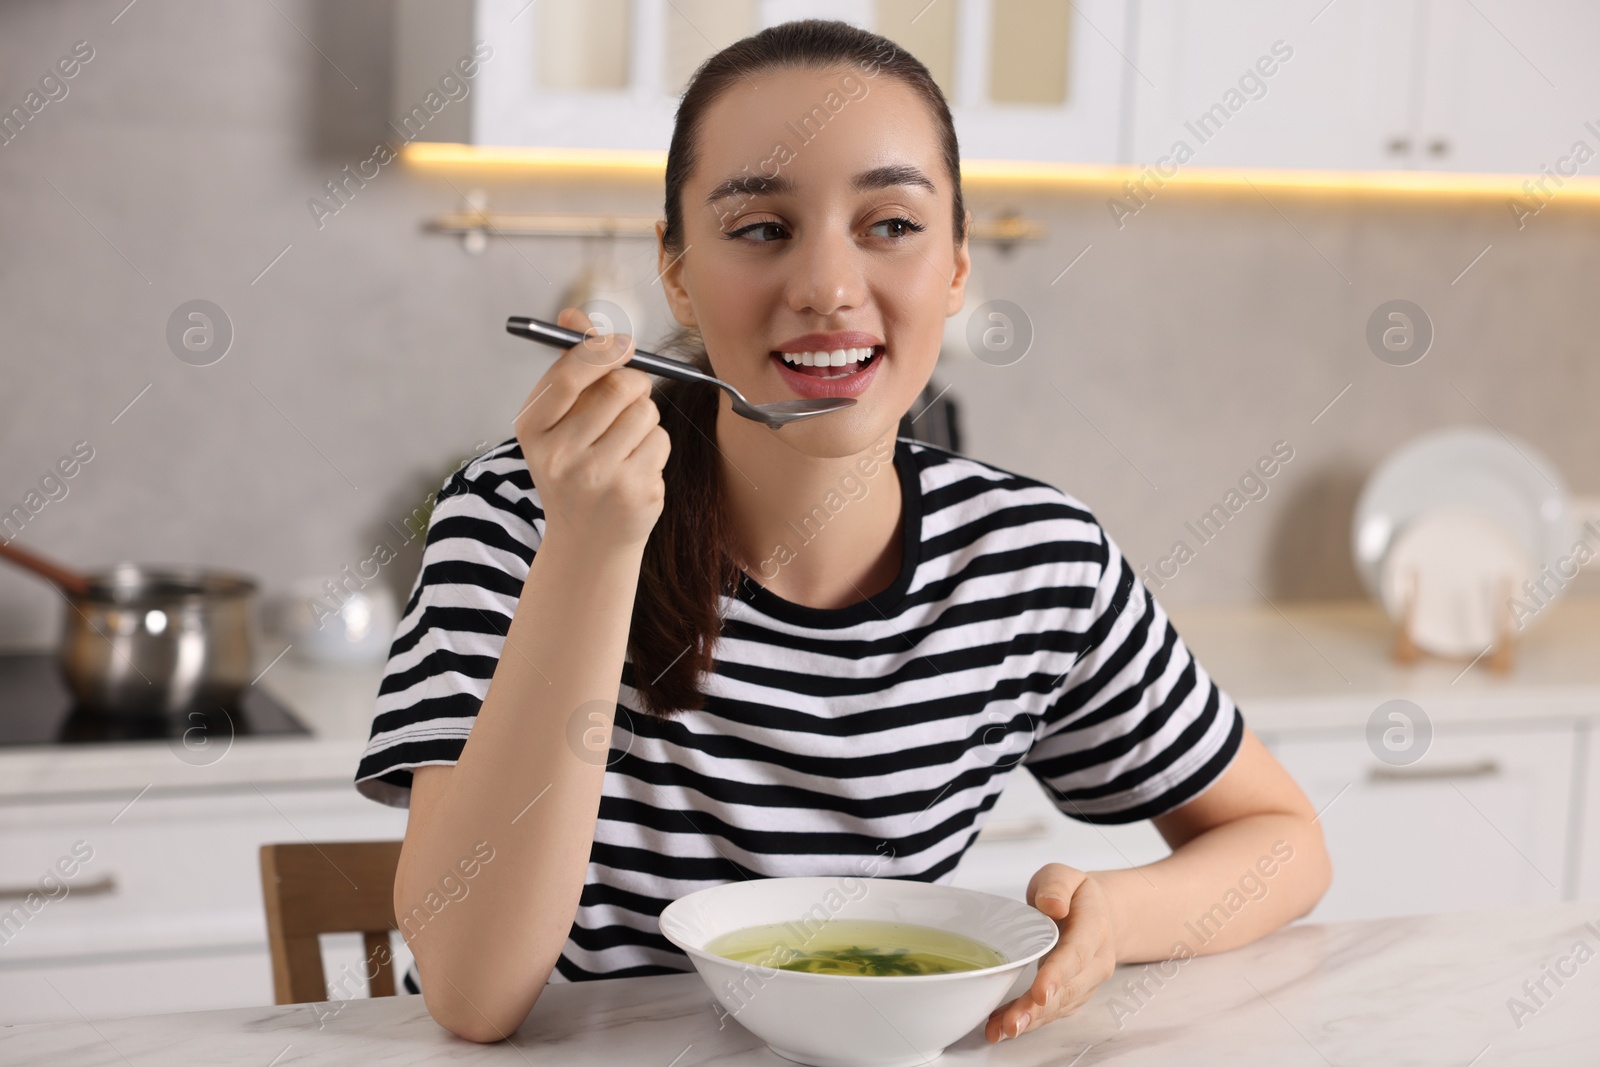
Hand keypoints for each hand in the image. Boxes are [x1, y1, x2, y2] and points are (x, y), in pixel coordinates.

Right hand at [513, 306, 669, 552]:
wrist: (587, 543)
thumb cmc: (573, 468)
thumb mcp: (556, 424)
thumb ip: (567, 369)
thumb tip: (573, 315)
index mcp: (532, 431)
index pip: (568, 375)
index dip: (601, 350)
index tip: (625, 343)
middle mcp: (560, 457)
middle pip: (617, 387)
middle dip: (633, 381)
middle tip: (630, 391)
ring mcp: (598, 479)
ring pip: (645, 412)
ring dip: (644, 415)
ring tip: (626, 440)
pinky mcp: (634, 493)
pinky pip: (659, 440)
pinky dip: (655, 444)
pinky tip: (635, 466)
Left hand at [984, 863, 1117, 1043]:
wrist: (1100, 914)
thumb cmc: (1075, 895)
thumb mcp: (1064, 876)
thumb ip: (1057, 886)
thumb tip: (1052, 904)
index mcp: (1094, 927)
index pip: (1077, 954)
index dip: (1058, 974)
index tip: (1040, 992)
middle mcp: (1096, 960)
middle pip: (1068, 989)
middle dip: (1038, 1009)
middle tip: (1011, 1024)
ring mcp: (1086, 981)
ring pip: (1060, 1006)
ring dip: (1031, 1020)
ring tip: (1000, 1030)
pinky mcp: (1074, 994)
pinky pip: (1054, 1011)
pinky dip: (1030, 1021)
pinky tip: (1003, 1027)